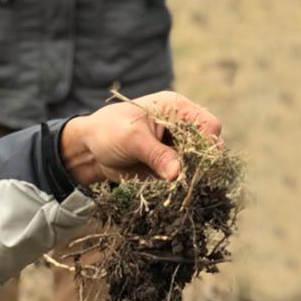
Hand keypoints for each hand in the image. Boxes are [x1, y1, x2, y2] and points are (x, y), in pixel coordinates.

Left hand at [59, 91, 221, 185]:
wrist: (90, 149)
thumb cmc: (108, 132)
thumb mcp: (131, 139)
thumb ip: (156, 154)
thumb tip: (177, 174)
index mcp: (176, 108)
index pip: (208, 124)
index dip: (209, 143)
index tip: (201, 164)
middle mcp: (182, 127)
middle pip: (208, 147)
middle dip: (201, 165)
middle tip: (187, 180)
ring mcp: (178, 147)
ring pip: (199, 165)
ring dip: (192, 178)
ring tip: (176, 186)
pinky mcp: (170, 165)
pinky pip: (184, 177)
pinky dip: (181, 185)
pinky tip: (172, 191)